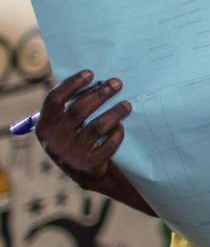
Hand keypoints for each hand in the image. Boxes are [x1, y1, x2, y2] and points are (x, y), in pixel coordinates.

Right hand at [35, 70, 128, 187]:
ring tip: (127, 105)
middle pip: (79, 110)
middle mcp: (54, 140)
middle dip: (100, 94)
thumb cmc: (76, 139)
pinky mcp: (88, 164)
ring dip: (114, 112)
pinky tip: (121, 126)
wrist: (85, 172)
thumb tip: (96, 80)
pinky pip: (108, 144)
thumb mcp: (65, 126)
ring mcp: (71, 154)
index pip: (54, 100)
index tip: (90, 73)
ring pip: (97, 127)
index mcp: (45, 126)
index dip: (72, 84)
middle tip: (117, 83)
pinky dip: (117, 133)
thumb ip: (70, 107)